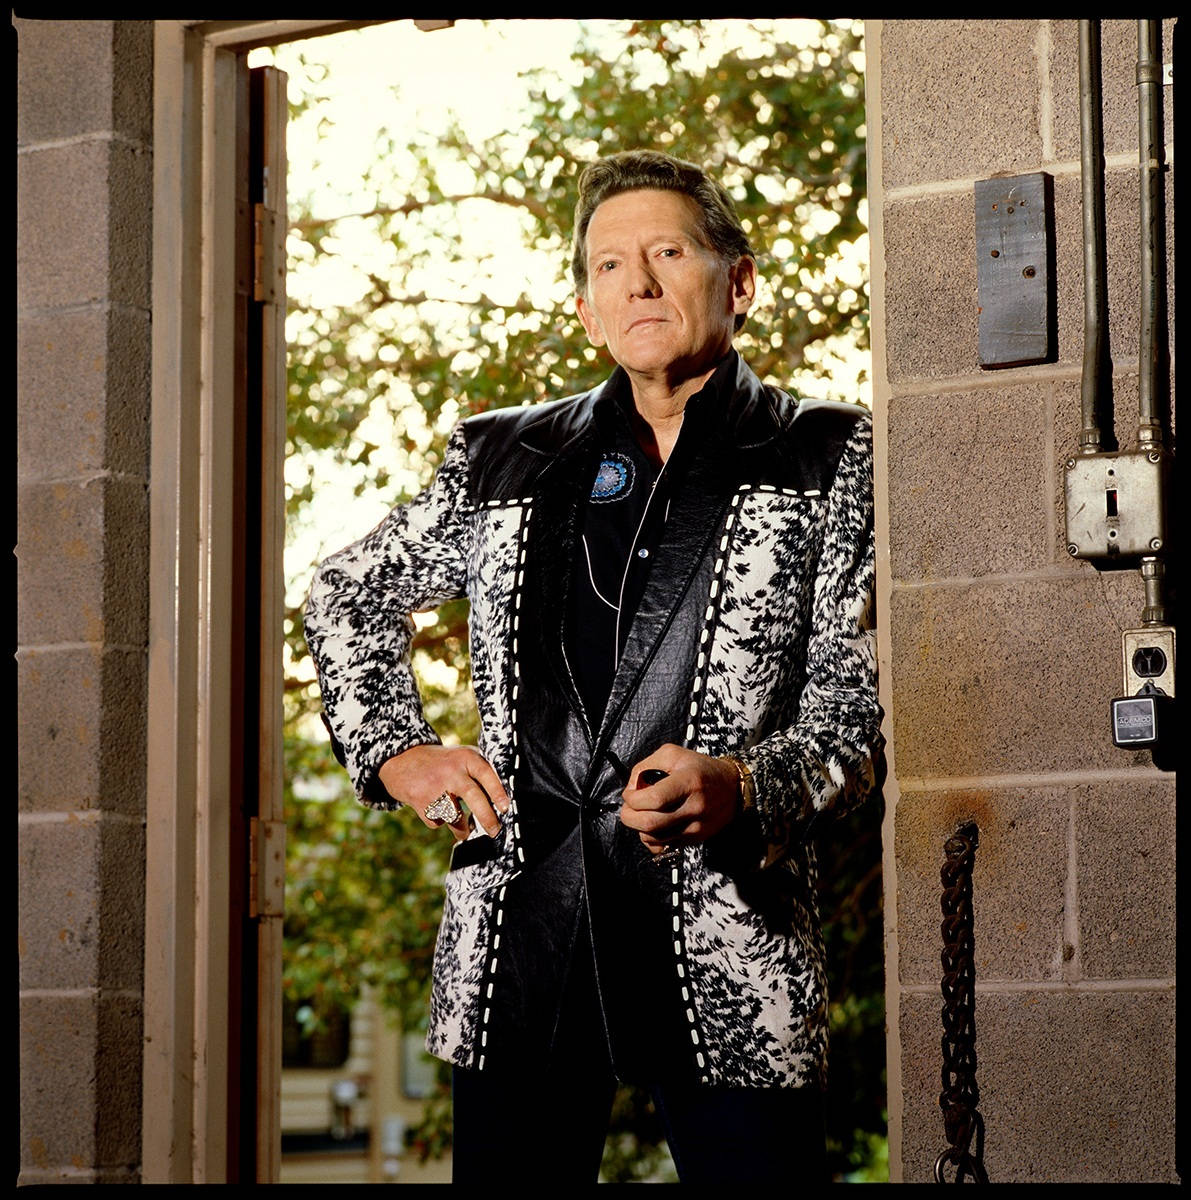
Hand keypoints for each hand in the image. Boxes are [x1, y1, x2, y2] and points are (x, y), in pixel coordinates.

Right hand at [378, 744, 508, 841]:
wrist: (402, 760)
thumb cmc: (441, 763)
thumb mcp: (461, 756)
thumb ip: (480, 771)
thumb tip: (503, 801)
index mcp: (465, 757)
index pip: (486, 774)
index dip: (498, 792)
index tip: (505, 808)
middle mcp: (451, 771)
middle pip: (473, 796)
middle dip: (487, 818)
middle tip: (495, 831)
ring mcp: (434, 786)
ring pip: (455, 816)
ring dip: (462, 828)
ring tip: (464, 830)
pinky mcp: (420, 801)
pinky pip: (437, 822)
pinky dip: (439, 821)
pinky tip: (436, 809)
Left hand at [619, 744, 740, 854]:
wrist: (732, 787)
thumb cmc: (701, 769)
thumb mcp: (672, 754)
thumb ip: (646, 766)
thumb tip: (631, 788)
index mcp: (689, 781)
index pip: (654, 799)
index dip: (633, 799)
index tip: (630, 794)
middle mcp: (694, 806)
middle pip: (650, 823)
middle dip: (629, 816)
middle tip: (629, 807)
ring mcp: (696, 826)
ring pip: (654, 838)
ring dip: (639, 828)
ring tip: (643, 814)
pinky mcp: (695, 838)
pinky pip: (664, 847)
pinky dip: (651, 839)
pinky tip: (654, 827)